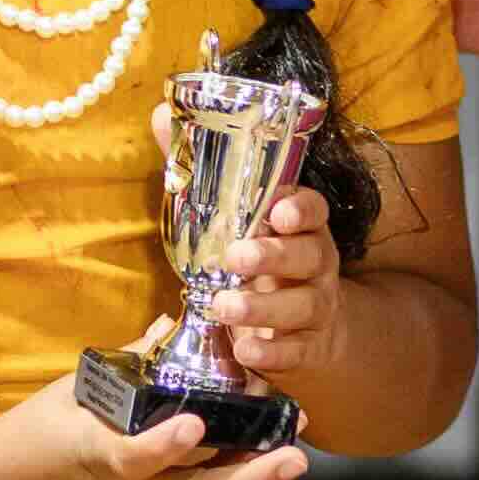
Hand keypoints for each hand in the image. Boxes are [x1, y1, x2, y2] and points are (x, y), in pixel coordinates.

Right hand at [0, 375, 310, 479]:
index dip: (166, 445)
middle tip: (298, 455)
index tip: (196, 425)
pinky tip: (253, 451)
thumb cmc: (29, 436)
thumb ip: (126, 364)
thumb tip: (169, 327)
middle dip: (253, 479)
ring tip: (293, 441)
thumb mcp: (70, 392)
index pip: (136, 457)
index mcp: (96, 455)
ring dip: (249, 473)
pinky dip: (219, 476)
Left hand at [206, 187, 353, 412]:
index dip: (301, 209)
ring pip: (301, 305)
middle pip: (308, 255)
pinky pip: (295, 351)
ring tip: (223, 307)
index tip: (279, 212)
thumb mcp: (244, 232)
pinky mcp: (309, 349)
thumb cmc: (264, 270)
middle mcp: (316, 266)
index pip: (314, 210)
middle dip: (272, 255)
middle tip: (234, 258)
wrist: (311, 333)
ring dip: (262, 307)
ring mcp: (316, 308)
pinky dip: (271, 353)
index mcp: (303, 231)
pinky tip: (244, 351)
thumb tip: (161, 126)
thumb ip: (206, 183)